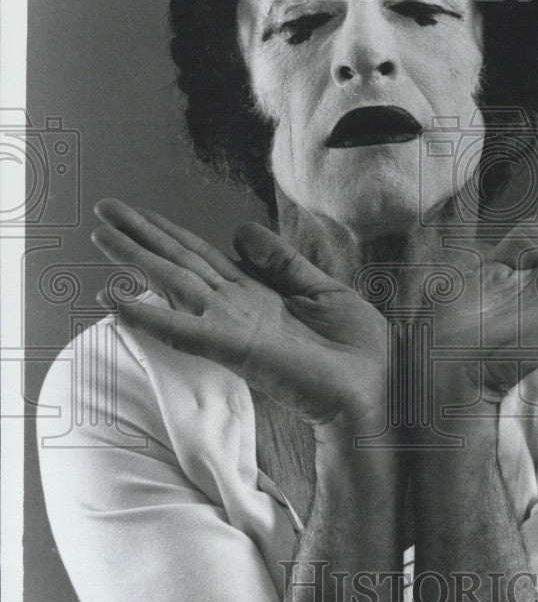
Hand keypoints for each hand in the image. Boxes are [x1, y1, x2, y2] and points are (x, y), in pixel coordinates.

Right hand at [91, 200, 389, 434]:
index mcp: (257, 294)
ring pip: (173, 284)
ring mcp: (232, 328)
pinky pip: (182, 330)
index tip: (138, 211)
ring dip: (135, 259)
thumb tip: (239, 230)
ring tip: (99, 234)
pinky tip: (113, 298)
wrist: (374, 394)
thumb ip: (282, 262)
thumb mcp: (324, 291)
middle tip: (102, 208)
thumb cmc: (356, 351)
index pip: (203, 255)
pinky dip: (146, 316)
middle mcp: (237, 308)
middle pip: (180, 263)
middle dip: (140, 235)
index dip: (170, 232)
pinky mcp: (235, 348)